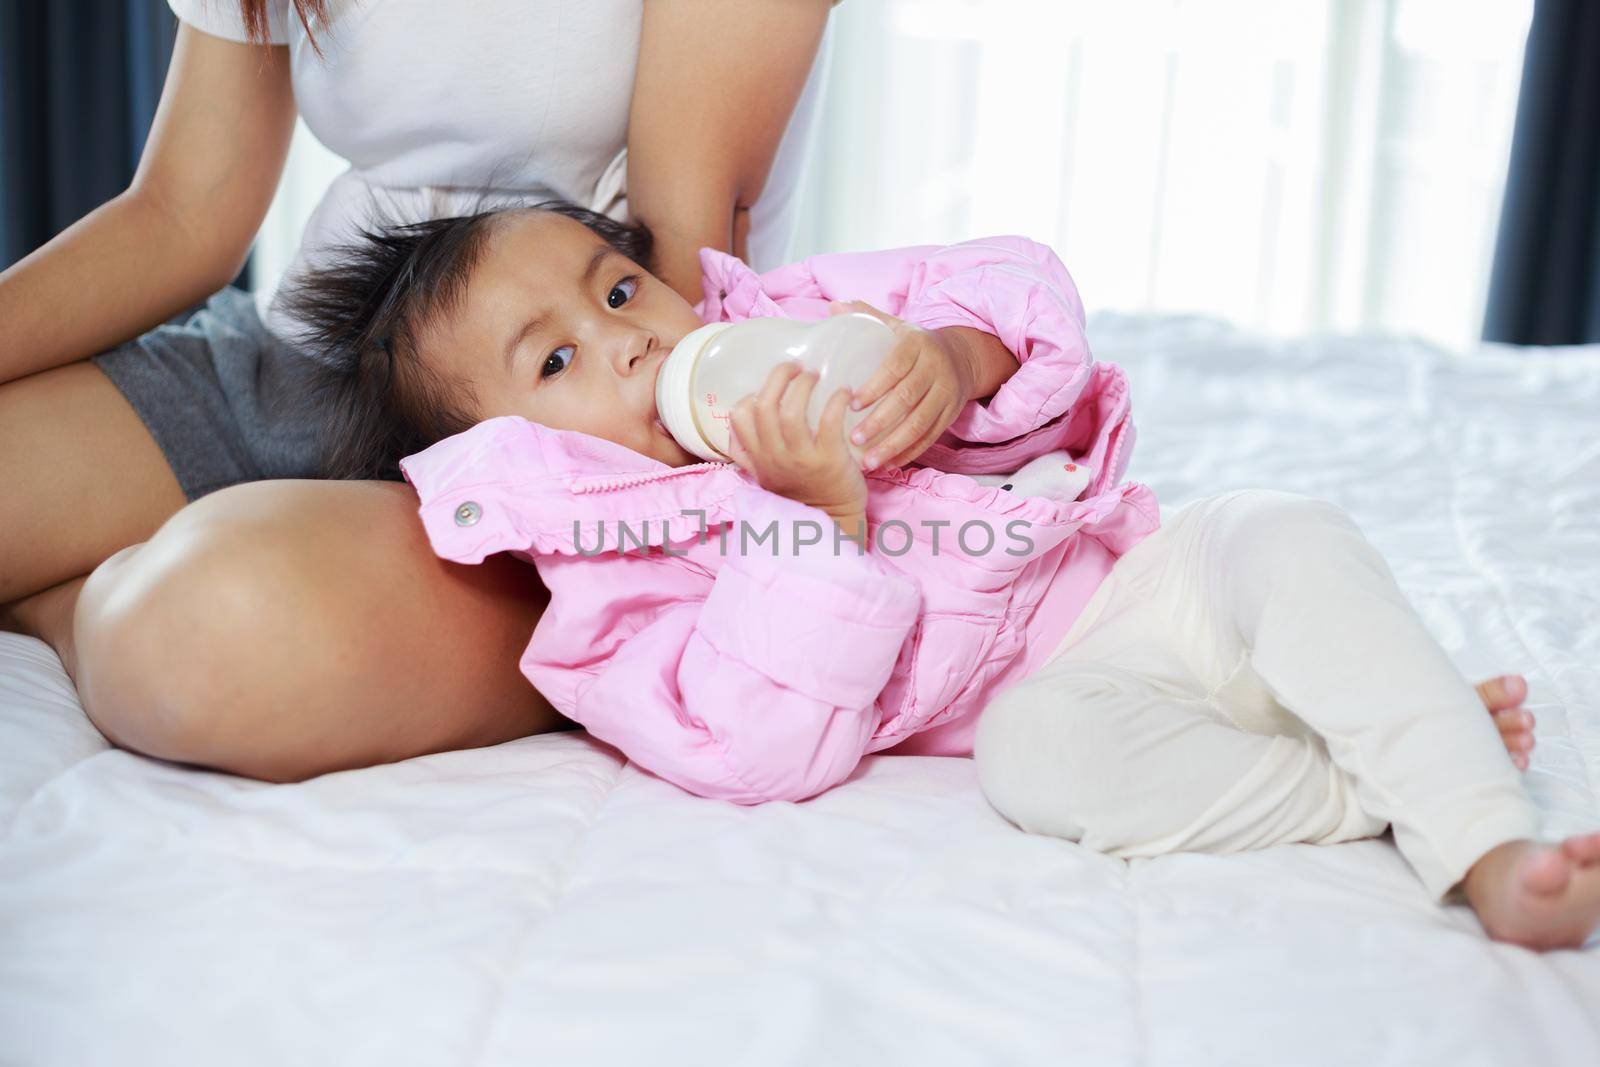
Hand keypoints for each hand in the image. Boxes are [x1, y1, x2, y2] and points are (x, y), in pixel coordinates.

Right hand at [727, 361, 867, 539]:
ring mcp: (801, 459)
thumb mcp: (766, 475)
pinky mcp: (829, 460)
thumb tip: (740, 416)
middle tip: (795, 367)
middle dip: (778, 377)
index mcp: (758, 458)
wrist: (833, 520)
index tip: (771, 389)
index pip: (738, 417)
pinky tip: (844, 392)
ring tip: (815, 375)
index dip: (752, 395)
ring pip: (792, 411)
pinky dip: (836, 400)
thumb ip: (750, 451)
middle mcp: (774, 457)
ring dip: (804, 385)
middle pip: (764, 405)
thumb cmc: (803, 492)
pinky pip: (828, 421)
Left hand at [829, 300, 978, 471]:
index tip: (852, 404)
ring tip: (868, 461)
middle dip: (880, 422)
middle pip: (907, 399)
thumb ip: (867, 316)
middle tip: (853, 439)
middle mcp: (936, 368)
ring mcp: (947, 393)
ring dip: (893, 445)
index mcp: (918, 344)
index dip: (875, 386)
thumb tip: (834, 306)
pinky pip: (930, 437)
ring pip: (920, 424)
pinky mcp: (951, 414)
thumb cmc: (915, 344)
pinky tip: (887, 464)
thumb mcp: (897, 325)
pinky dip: (909, 453)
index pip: (896, 367)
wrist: (962, 357)